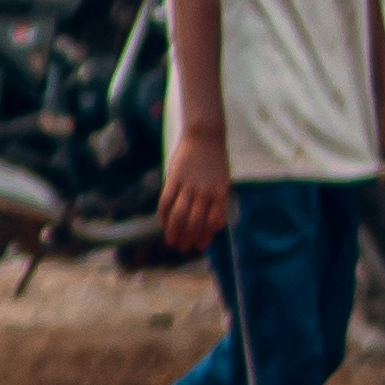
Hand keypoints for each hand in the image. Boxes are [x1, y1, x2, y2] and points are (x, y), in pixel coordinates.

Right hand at [160, 130, 231, 252]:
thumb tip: (216, 226)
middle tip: (182, 248)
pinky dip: (163, 214)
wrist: (205, 136)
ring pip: (179, 214)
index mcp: (220, 194)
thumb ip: (218, 203)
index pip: (211, 221)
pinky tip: (162, 223)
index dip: (205, 236)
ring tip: (171, 241)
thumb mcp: (223, 182)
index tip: (199, 246)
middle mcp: (205, 192)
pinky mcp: (175, 177)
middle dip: (188, 238)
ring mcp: (189, 185)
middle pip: (194, 221)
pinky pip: (167, 200)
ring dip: (174, 231)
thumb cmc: (215, 161)